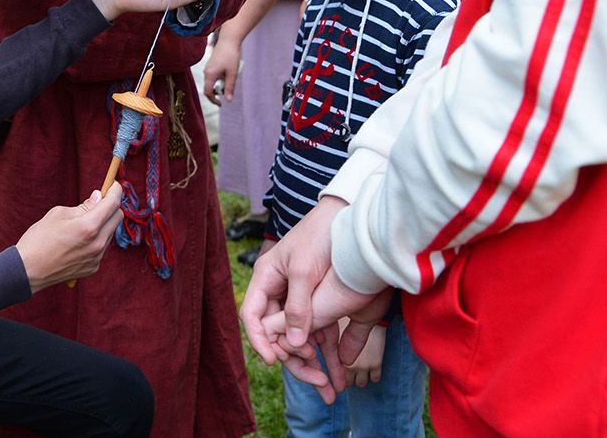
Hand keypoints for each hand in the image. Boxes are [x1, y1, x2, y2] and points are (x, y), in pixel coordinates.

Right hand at [15, 184, 124, 291]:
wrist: (28, 270)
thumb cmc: (39, 238)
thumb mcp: (58, 214)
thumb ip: (83, 206)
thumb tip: (98, 197)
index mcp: (89, 226)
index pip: (113, 203)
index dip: (115, 190)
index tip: (113, 184)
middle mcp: (97, 243)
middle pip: (118, 217)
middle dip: (111, 206)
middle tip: (98, 201)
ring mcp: (97, 257)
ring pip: (110, 232)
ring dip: (103, 223)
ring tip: (82, 223)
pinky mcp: (93, 267)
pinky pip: (102, 247)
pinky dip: (96, 239)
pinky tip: (79, 240)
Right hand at [202, 31, 241, 104]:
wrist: (228, 40)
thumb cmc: (231, 56)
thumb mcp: (232, 73)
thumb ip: (229, 87)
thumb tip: (228, 100)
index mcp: (210, 75)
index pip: (208, 92)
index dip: (213, 100)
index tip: (221, 104)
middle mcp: (206, 72)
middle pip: (208, 88)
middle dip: (216, 93)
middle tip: (227, 93)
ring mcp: (208, 68)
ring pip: (211, 82)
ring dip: (219, 86)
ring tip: (229, 81)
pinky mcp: (211, 65)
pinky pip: (212, 76)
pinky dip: (218, 80)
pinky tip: (227, 74)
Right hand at [242, 195, 383, 401]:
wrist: (352, 217)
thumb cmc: (320, 235)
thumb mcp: (305, 271)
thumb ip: (297, 307)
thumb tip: (292, 343)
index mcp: (267, 278)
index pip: (253, 316)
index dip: (260, 340)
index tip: (274, 360)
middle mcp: (281, 291)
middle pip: (279, 334)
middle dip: (295, 361)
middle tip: (316, 383)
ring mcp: (301, 299)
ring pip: (301, 338)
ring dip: (315, 363)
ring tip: (332, 389)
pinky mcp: (322, 303)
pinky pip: (322, 332)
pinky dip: (330, 352)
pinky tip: (341, 370)